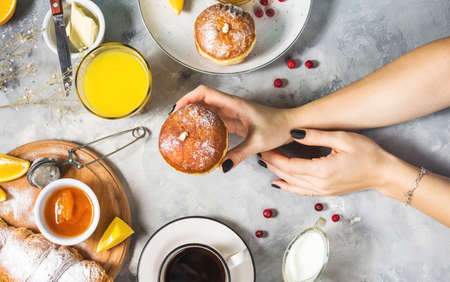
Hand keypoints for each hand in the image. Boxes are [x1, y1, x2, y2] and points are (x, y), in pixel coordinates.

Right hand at [174, 85, 292, 171]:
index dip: (188, 97)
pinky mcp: (236, 121)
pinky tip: (200, 136)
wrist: (292, 125)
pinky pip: (216, 120)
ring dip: (194, 116)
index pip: (205, 92)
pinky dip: (205, 125)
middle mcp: (231, 105)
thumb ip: (239, 154)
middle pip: (202, 100)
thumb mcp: (257, 142)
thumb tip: (221, 167)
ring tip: (182, 129)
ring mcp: (233, 113)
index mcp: (234, 104)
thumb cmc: (279, 127)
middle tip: (174, 122)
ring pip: (208, 110)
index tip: (177, 109)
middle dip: (186, 107)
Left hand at [259, 129, 394, 195]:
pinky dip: (287, 187)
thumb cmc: (367, 153)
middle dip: (272, 163)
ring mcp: (323, 191)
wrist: (384, 173)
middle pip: (288, 175)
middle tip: (260, 151)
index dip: (274, 157)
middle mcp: (320, 184)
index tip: (264, 147)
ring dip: (277, 173)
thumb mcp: (342, 138)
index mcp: (323, 170)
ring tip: (265, 162)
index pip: (289, 165)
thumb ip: (316, 136)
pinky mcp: (326, 193)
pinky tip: (278, 183)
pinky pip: (301, 191)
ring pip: (292, 184)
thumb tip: (293, 133)